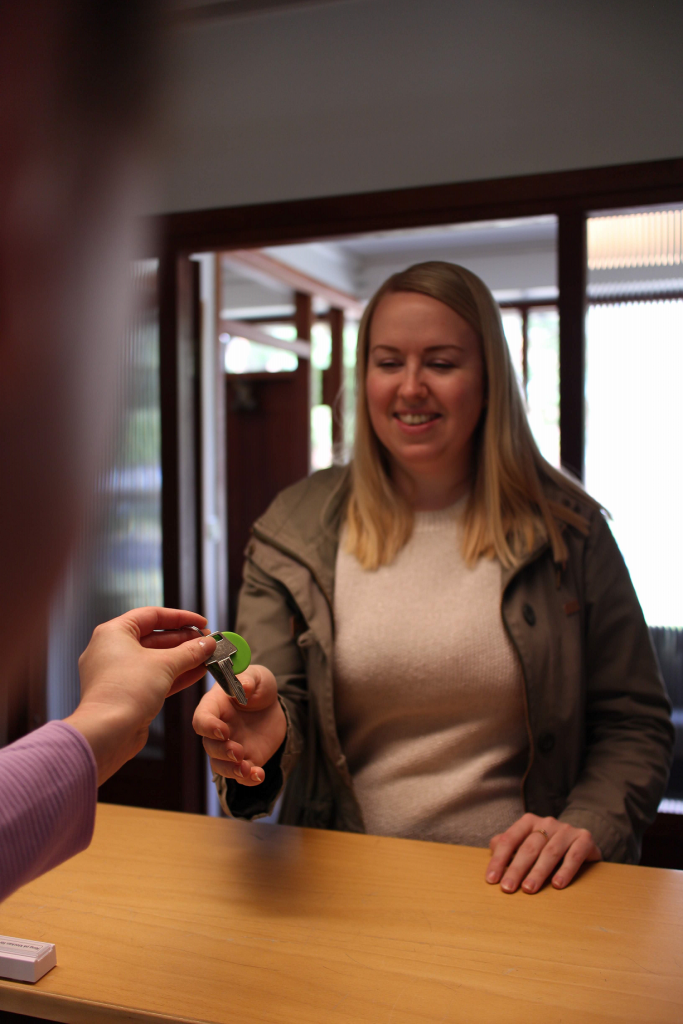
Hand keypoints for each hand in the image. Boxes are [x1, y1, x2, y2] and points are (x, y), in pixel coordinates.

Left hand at [66, 607, 215, 784]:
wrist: (107, 733)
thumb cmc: (125, 691)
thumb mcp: (165, 665)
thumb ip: (190, 652)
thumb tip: (208, 643)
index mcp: (114, 633)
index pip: (151, 615)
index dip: (180, 618)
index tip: (201, 623)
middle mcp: (112, 650)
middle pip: (155, 638)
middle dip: (184, 641)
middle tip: (208, 643)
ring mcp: (118, 673)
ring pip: (156, 660)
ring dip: (183, 659)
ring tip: (208, 658)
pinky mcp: (126, 693)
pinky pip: (154, 678)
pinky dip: (175, 675)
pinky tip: (198, 673)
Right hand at [192, 664, 286, 786]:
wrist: (272, 706)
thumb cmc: (257, 686)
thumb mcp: (257, 676)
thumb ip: (248, 679)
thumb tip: (244, 687)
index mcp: (215, 706)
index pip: (202, 719)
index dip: (208, 727)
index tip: (223, 731)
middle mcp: (218, 729)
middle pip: (209, 745)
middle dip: (222, 752)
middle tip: (238, 752)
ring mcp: (229, 746)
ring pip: (220, 765)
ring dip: (231, 770)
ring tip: (247, 769)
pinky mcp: (244, 759)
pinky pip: (240, 775)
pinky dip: (248, 779)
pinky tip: (259, 775)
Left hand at [486, 813, 601, 893]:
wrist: (581, 839)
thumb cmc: (546, 845)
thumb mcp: (527, 842)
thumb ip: (509, 845)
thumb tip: (492, 850)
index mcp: (528, 822)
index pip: (509, 839)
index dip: (499, 859)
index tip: (492, 880)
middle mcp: (547, 822)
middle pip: (529, 847)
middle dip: (516, 869)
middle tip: (508, 888)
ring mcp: (566, 830)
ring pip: (550, 852)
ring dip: (538, 872)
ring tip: (529, 889)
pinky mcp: (584, 839)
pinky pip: (574, 856)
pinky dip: (565, 871)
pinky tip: (557, 885)